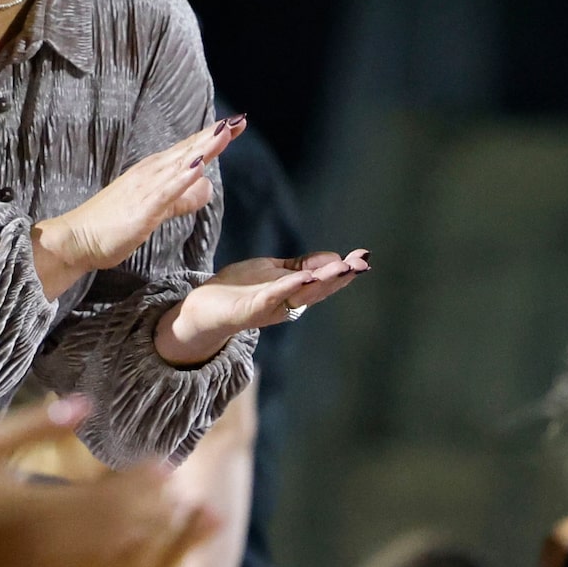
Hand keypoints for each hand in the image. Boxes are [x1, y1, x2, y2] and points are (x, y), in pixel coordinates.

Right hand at [0, 399, 222, 566]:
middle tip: (190, 493)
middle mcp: (25, 552)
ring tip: (192, 524)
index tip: (168, 467)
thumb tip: (82, 404)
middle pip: (109, 546)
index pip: (90, 508)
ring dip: (154, 553)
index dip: (135, 491)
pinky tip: (151, 556)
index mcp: (11, 513)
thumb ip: (24, 428)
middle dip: (156, 522)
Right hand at [32, 119, 243, 297]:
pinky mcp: (143, 207)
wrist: (76, 238)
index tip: (235, 124)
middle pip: (189, 150)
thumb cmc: (110, 225)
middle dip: (215, 135)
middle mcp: (150, 174)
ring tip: (225, 132)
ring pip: (181, 164)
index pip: (188, 151)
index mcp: (152, 173)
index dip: (212, 138)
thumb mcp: (155, 210)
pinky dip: (184, 177)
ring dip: (203, 147)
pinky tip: (199, 166)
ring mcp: (146, 188)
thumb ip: (181, 198)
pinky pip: (167, 190)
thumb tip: (206, 187)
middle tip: (240, 119)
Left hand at [154, 250, 370, 365]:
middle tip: (362, 263)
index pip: (324, 281)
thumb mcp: (273, 272)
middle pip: (319, 290)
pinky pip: (274, 298)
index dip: (344, 271)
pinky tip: (305, 277)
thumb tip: (333, 258)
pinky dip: (290, 288)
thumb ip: (300, 266)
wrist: (202, 307)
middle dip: (341, 276)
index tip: (364, 257)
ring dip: (323, 282)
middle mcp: (287, 304)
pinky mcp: (251, 309)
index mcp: (294, 294)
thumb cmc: (239, 288)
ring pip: (301, 295)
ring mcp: (270, 308)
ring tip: (342, 268)